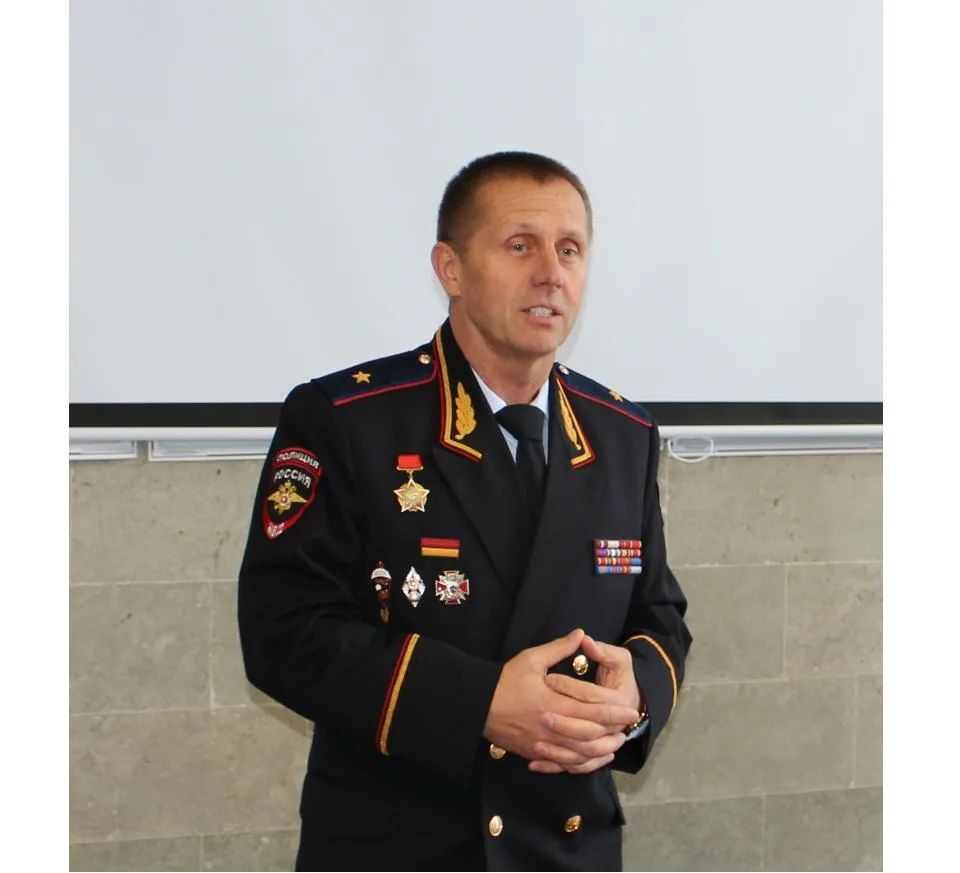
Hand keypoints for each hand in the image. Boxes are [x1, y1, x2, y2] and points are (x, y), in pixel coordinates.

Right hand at [484, 629, 639, 772]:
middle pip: (590, 736)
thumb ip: (559, 648)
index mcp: (553, 703)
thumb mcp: (532, 659)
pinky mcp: (534, 753)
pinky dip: (580, 763)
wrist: (476, 704)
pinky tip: (591, 758)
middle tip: (628, 728)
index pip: (592, 711)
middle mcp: (551, 728)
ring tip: (615, 745)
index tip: (630, 710)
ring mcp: (542, 744)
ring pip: (579, 754)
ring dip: (600, 751)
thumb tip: (580, 634)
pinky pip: (563, 763)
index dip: (614, 712)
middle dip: (612, 732)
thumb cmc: (505, 680)